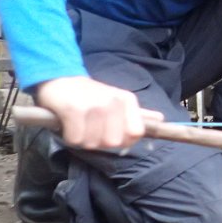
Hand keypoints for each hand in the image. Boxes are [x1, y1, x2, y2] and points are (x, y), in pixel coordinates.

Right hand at [35, 76, 163, 148]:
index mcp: (127, 100)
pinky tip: (68, 124)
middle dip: (99, 142)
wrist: (59, 78)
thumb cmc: (91, 95)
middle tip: (90, 129)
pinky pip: (75, 140)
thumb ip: (138, 114)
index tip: (110, 134)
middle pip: (113, 143)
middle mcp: (113, 102)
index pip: (136, 133)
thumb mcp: (118, 100)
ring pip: (92, 144)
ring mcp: (94, 105)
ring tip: (79, 124)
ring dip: (83, 139)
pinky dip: (70, 137)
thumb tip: (161, 120)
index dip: (124, 140)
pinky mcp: (73, 110)